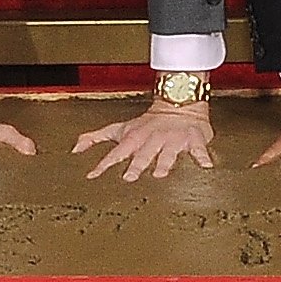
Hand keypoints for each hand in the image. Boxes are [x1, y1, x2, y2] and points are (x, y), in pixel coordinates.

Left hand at [73, 102, 217, 182]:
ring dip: (164, 163)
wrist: (178, 102)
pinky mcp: (192, 139)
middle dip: (136, 165)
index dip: (105, 163)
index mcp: (135, 137)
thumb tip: (75, 148)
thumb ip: (97, 137)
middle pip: (143, 154)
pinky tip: (205, 166)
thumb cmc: (147, 122)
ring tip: (161, 174)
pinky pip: (198, 148)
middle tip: (129, 178)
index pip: (117, 152)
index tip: (93, 175)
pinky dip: (202, 156)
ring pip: (168, 152)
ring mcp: (172, 139)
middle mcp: (152, 139)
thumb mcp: (120, 128)